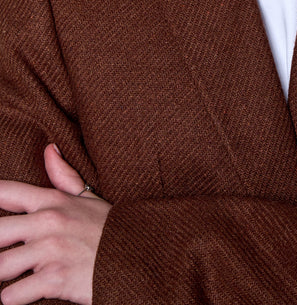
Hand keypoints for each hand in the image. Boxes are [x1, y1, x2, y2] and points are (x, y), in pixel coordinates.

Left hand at [0, 145, 110, 304]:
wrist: (139, 256)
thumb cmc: (109, 229)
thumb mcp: (88, 198)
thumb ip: (64, 176)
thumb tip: (49, 149)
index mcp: (52, 201)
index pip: (6, 192)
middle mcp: (48, 222)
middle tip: (3, 252)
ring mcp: (51, 251)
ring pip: (0, 267)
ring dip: (1, 276)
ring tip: (10, 275)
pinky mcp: (55, 279)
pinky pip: (13, 294)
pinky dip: (12, 298)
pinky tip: (19, 294)